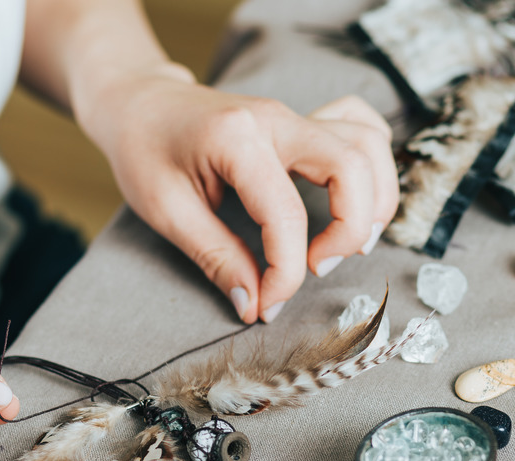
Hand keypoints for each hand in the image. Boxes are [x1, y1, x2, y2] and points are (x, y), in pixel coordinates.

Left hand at [78, 66, 398, 323]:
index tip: (267, 304)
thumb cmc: (144, 150)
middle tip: (318, 266)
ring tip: (350, 240)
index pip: (286, 214)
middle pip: (351, 168)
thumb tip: (254, 304)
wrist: (139, 103)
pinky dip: (374, 162)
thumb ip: (216, 258)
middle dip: (350, 230)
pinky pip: (363, 127)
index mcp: (237, 139)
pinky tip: (358, 195)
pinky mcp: (304, 121)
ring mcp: (295, 116)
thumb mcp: (167, 210)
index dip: (286, 273)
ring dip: (375, 199)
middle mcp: (277, 120)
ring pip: (370, 145)